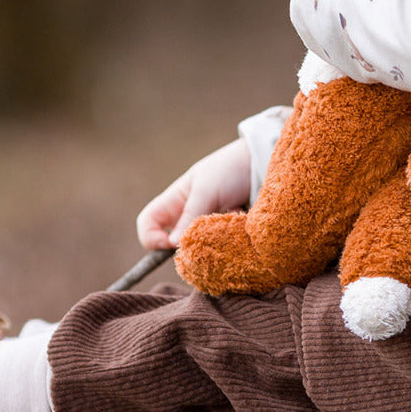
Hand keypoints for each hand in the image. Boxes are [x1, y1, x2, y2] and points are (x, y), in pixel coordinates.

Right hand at [136, 138, 251, 249]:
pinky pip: (221, 247)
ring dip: (214, 238)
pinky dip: (230, 238)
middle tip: (209, 232)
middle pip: (174, 243)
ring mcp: (207, 225)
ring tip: (231, 217)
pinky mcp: (226, 233)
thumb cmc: (230, 169)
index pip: (148, 224)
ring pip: (200, 248)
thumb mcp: (207, 190)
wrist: (262, 164)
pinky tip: (242, 219)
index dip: (151, 238)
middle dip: (190, 244)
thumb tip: (173, 245)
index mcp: (175, 202)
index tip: (171, 244)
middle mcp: (188, 216)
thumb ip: (190, 216)